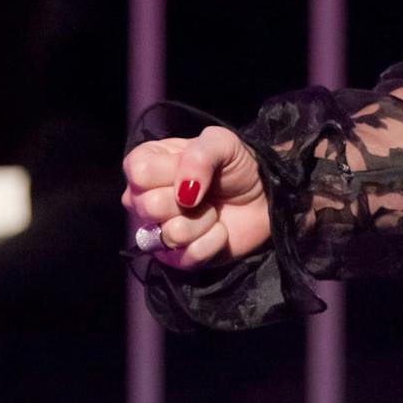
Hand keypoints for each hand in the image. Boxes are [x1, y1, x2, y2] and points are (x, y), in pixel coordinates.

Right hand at [122, 126, 271, 267]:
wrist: (264, 196)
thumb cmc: (237, 165)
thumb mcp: (222, 142)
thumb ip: (199, 155)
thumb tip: (184, 193)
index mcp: (147, 164)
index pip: (138, 171)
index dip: (169, 171)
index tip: (191, 169)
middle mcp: (144, 199)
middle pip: (148, 205)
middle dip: (186, 199)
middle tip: (203, 192)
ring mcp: (158, 232)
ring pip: (169, 234)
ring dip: (203, 221)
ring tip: (212, 210)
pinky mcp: (176, 260)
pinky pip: (187, 257)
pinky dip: (213, 241)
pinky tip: (219, 230)